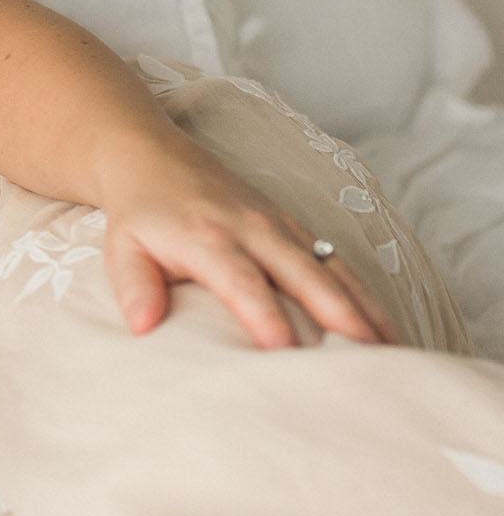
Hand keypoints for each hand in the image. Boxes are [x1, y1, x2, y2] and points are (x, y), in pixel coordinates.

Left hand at [102, 147, 391, 348]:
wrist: (153, 157)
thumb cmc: (139, 215)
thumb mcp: (121, 249)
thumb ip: (133, 286)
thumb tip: (142, 326)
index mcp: (208, 237)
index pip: (242, 282)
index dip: (265, 316)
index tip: (286, 352)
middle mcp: (253, 229)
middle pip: (304, 274)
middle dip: (339, 314)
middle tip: (371, 357)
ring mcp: (280, 226)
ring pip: (332, 269)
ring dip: (365, 307)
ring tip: (395, 350)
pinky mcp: (295, 228)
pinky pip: (337, 262)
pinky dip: (363, 294)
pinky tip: (385, 327)